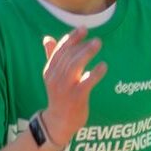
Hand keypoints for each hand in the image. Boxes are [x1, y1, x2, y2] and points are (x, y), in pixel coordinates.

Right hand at [38, 28, 105, 147]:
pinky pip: (86, 83)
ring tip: (98, 44)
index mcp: (49, 71)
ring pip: (74, 67)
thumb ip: (51, 57)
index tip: (83, 29)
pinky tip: (103, 66)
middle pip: (67, 57)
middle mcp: (54, 78)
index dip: (71, 39)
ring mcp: (64, 88)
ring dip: (87, 54)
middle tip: (96, 38)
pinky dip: (95, 74)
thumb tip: (47, 38)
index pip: (59, 51)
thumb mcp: (52, 76)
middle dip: (81, 45)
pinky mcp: (75, 98)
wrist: (59, 121)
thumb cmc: (59, 95)